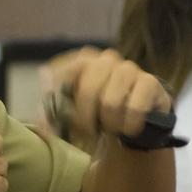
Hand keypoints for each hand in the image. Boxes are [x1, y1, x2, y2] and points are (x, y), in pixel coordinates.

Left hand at [40, 47, 171, 151]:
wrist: (136, 118)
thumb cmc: (100, 112)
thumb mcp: (75, 112)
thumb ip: (55, 117)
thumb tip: (42, 128)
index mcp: (84, 61)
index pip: (66, 70)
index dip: (57, 91)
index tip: (53, 116)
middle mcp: (106, 59)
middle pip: (88, 89)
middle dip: (85, 118)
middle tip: (88, 132)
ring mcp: (129, 68)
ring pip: (111, 103)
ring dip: (109, 124)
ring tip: (111, 128)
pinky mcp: (150, 82)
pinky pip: (135, 108)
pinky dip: (129, 125)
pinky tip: (129, 128)